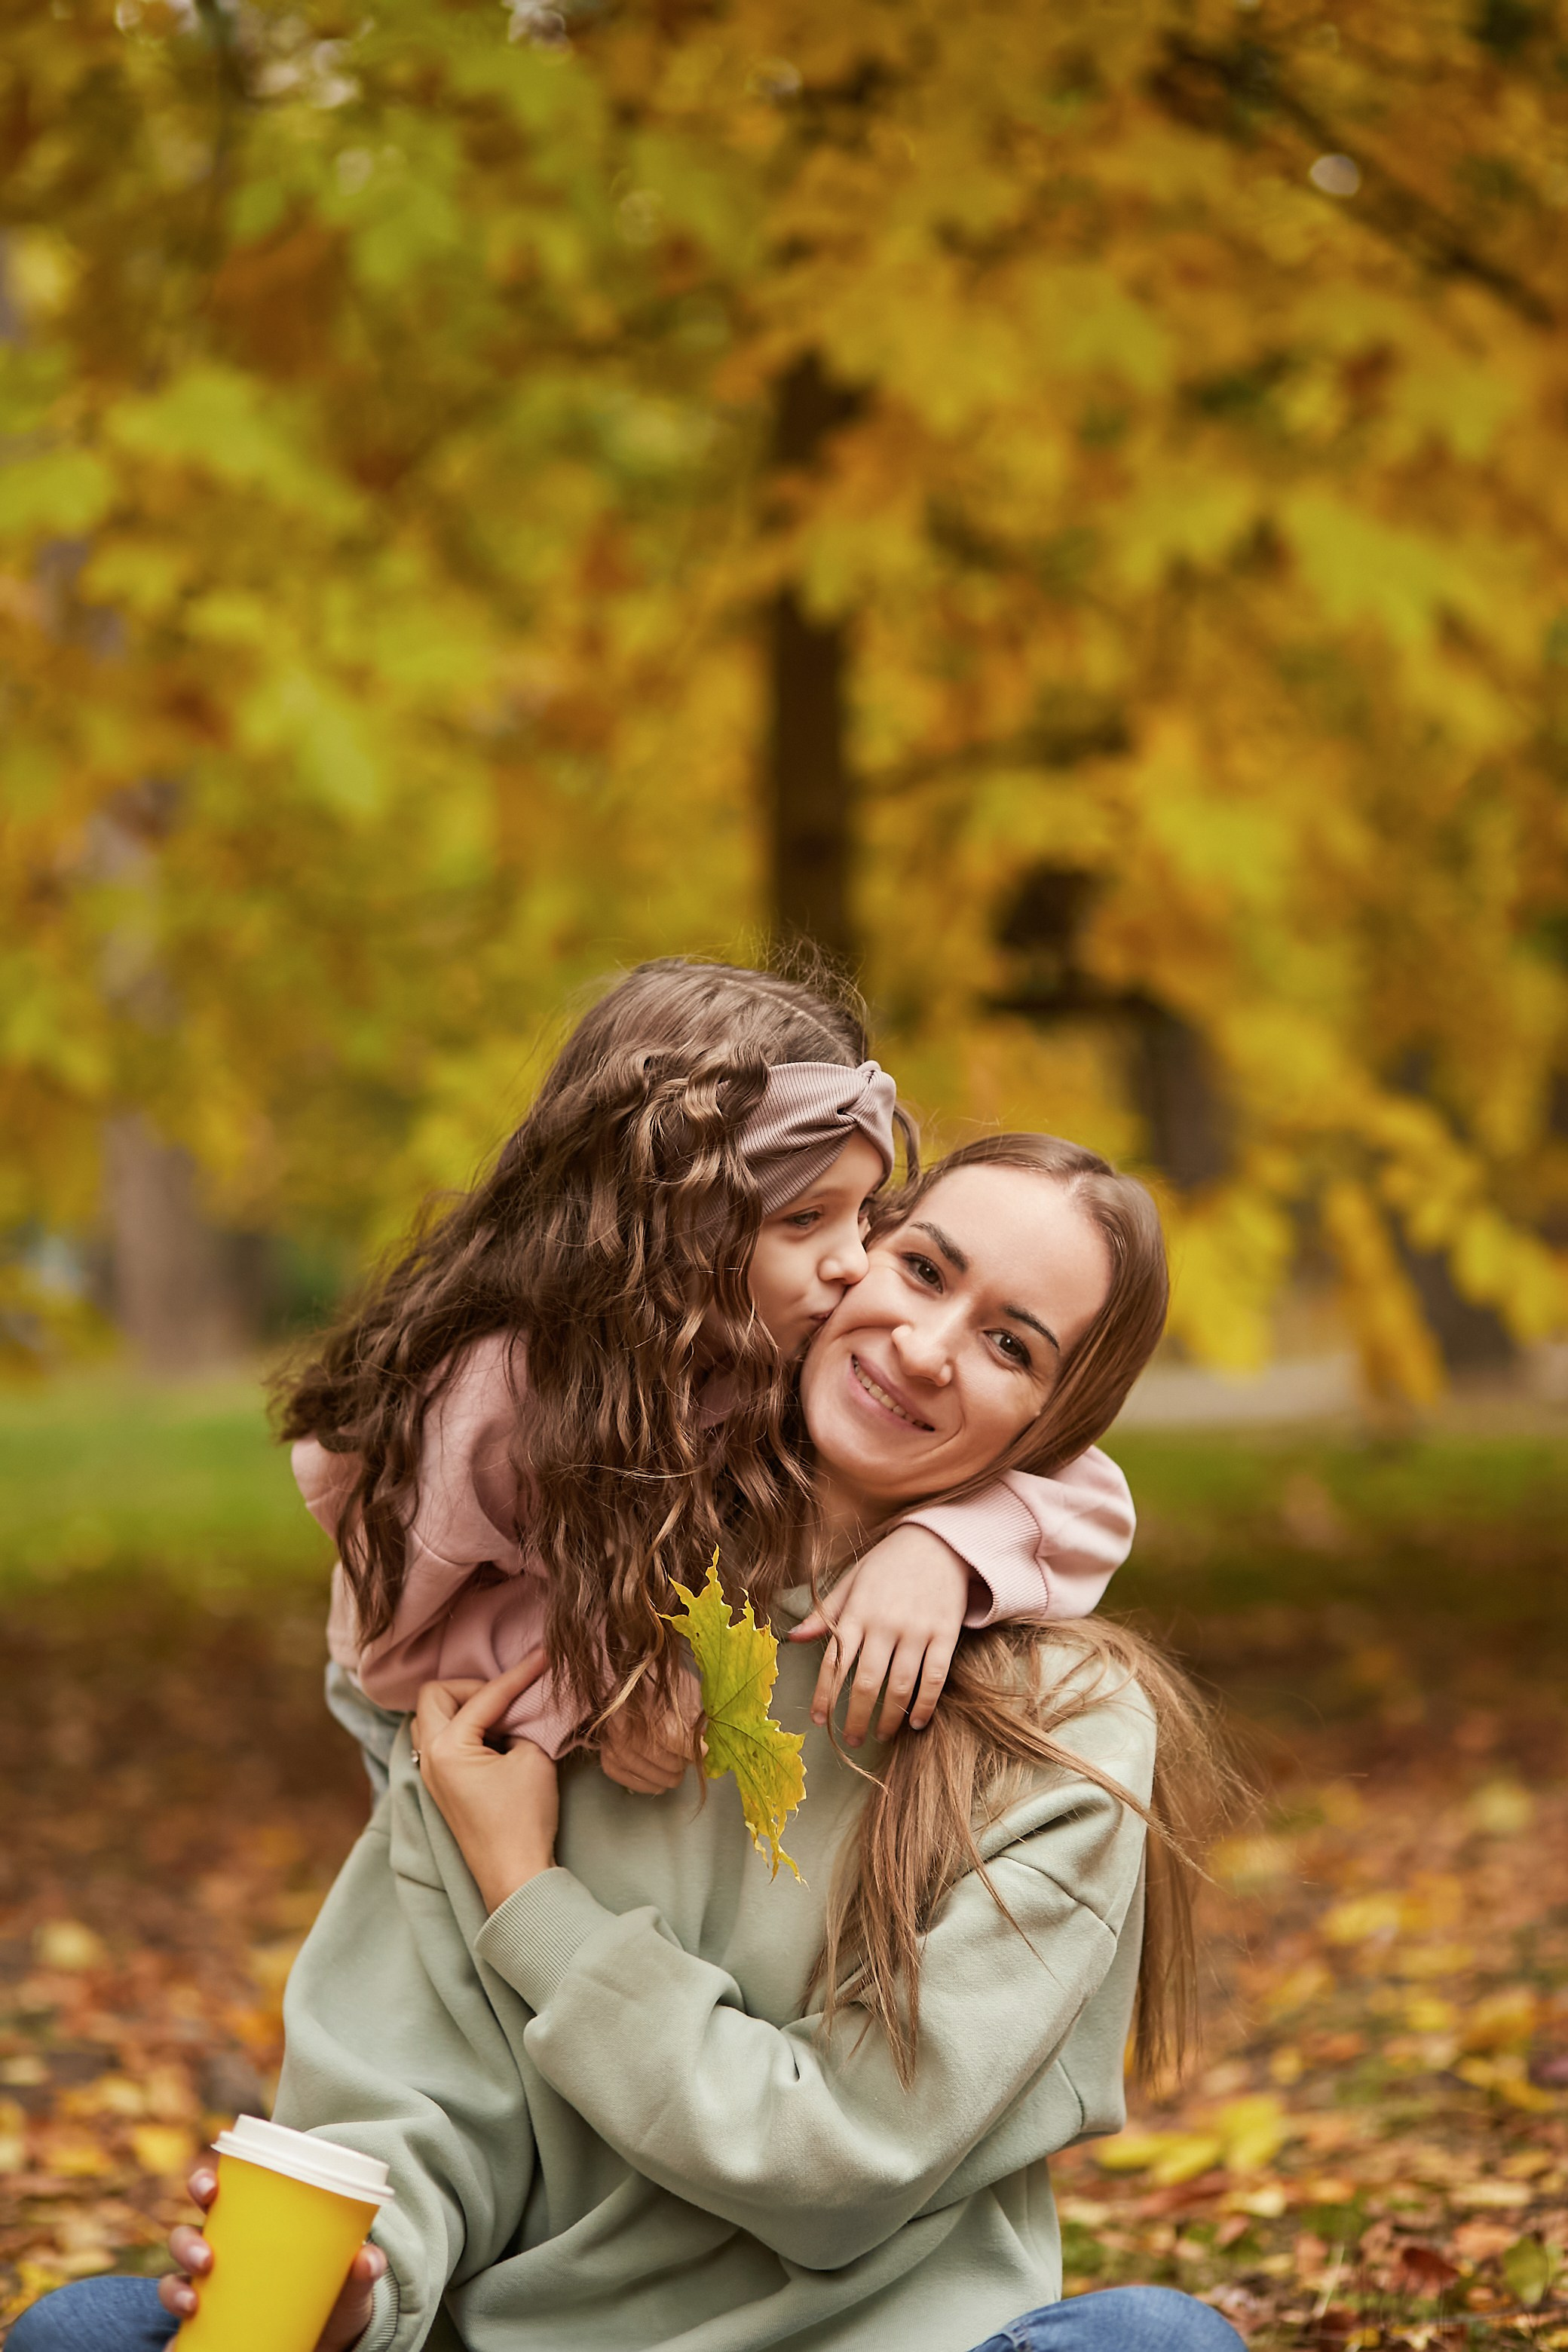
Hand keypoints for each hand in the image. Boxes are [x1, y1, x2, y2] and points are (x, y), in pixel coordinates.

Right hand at [160, 2164, 384, 2349]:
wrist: (332, 2343)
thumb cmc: (335, 2296)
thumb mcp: (349, 2282)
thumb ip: (361, 2270)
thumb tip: (367, 2260)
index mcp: (250, 2229)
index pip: (216, 2195)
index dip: (203, 2183)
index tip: (209, 2188)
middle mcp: (223, 2258)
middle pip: (186, 2237)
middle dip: (185, 2242)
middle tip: (205, 2259)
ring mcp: (213, 2295)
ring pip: (173, 2282)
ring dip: (173, 2289)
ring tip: (192, 2303)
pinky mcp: (211, 2333)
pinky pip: (181, 2337)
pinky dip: (173, 2342)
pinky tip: (174, 2347)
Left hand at [413, 1655, 559, 1913]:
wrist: (514, 1876)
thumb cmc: (524, 1818)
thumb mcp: (531, 1758)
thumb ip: (519, 1723)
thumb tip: (513, 1714)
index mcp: (447, 1747)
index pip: (484, 1696)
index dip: (518, 1674)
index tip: (542, 1656)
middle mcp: (428, 1757)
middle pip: (435, 1695)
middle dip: (472, 1687)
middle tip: (506, 1697)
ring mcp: (429, 1775)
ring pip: (430, 1719)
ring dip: (460, 1708)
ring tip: (497, 1718)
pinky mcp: (439, 1789)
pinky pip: (437, 1741)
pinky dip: (459, 1730)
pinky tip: (490, 1740)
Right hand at [600, 1672, 705, 1793]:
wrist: (618, 1692)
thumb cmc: (650, 1687)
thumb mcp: (675, 1690)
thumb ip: (690, 1713)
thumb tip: (702, 1739)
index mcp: (637, 1705)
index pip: (672, 1738)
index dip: (691, 1747)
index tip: (704, 1748)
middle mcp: (621, 1730)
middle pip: (667, 1761)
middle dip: (684, 1761)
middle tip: (689, 1753)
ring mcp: (612, 1749)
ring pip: (656, 1777)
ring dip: (673, 1774)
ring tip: (678, 1763)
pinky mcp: (608, 1763)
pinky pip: (638, 1784)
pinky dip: (654, 1784)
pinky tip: (662, 1777)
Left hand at [790, 1524, 970, 1744]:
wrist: (938, 1542)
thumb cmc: (888, 1564)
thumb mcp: (851, 1581)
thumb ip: (824, 1614)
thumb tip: (792, 1639)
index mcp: (856, 1613)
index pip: (834, 1662)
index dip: (824, 1695)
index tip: (818, 1720)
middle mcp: (884, 1624)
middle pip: (865, 1683)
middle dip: (854, 1717)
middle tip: (850, 1740)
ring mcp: (916, 1630)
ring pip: (899, 1686)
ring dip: (888, 1718)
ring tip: (881, 1735)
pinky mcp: (945, 1633)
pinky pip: (934, 1677)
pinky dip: (925, 1704)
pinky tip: (916, 1722)